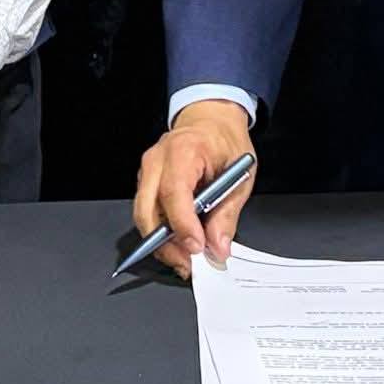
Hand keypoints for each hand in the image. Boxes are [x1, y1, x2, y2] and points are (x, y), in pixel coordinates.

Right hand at [131, 100, 256, 279]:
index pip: (174, 192)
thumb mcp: (240, 174)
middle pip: (147, 209)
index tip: (196, 248)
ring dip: (161, 242)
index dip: (183, 225)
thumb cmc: (225, 141)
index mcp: (184, 150)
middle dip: (166, 243)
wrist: (210, 119)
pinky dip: (160, 232)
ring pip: (143, 215)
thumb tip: (218, 246)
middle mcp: (158, 158)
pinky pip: (146, 212)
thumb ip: (227, 213)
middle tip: (189, 263)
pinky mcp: (146, 181)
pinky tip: (178, 243)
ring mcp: (148, 169)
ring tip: (186, 259)